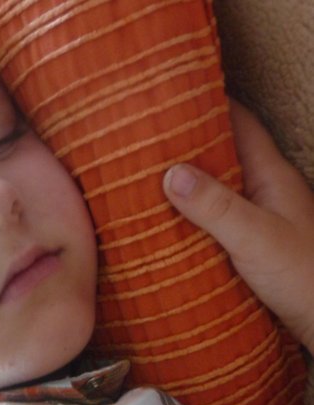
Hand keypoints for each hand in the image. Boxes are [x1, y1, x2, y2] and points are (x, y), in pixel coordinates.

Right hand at [163, 100, 313, 352]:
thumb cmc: (306, 277)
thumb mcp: (256, 238)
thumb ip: (216, 206)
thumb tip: (170, 173)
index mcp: (270, 174)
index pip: (238, 120)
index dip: (206, 101)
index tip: (169, 92)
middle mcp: (263, 189)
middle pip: (221, 150)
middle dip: (185, 140)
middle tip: (142, 135)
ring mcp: (257, 216)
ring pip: (215, 185)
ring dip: (185, 178)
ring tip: (142, 173)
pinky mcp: (249, 243)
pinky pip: (213, 216)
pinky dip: (189, 211)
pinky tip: (164, 219)